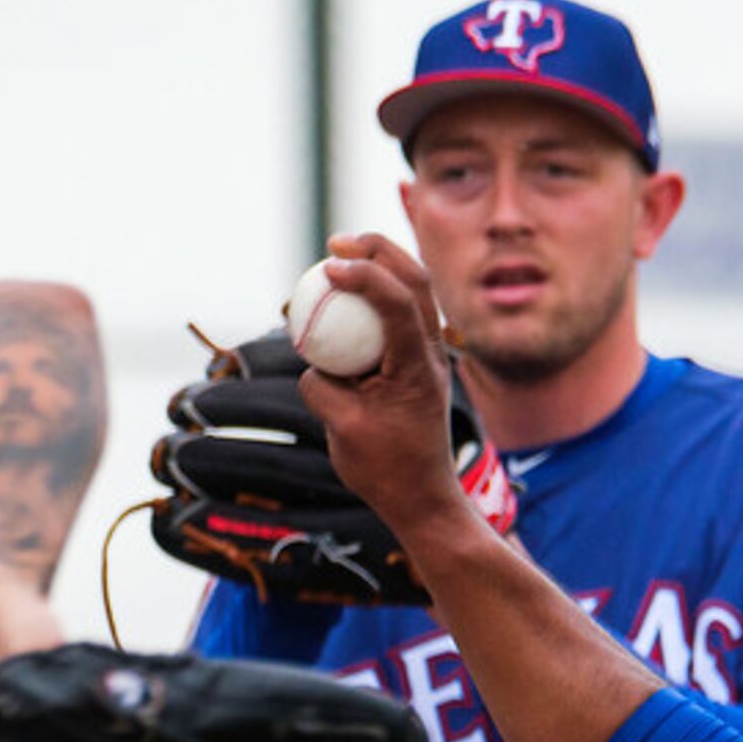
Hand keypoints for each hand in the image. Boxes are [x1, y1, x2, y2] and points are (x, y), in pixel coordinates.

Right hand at [294, 235, 477, 548]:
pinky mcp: (417, 364)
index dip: (364, 276)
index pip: (398, 303)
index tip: (327, 269)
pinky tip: (345, 301)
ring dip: (380, 266)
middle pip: (416, 279)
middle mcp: (431, 353)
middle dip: (378, 249)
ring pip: (414, 292)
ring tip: (340, 259)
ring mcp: (428, 357)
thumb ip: (322, 387)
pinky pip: (400, 316)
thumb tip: (312, 360)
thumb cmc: (385, 469)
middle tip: (336, 244)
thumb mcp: (343, 428)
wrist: (423, 497)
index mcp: (418, 366)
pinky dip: (377, 298)